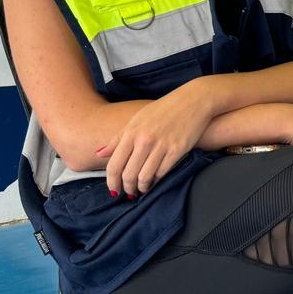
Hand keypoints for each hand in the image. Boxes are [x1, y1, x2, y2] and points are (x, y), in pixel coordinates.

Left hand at [100, 81, 219, 196]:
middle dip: (127, 188)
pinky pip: (162, 172)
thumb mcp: (137, 119)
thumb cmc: (163, 109)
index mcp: (131, 132)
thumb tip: (98, 154)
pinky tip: (155, 180)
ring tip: (142, 189)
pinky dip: (157, 180)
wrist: (194, 100)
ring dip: (142, 187)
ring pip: (145, 177)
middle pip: (129, 175)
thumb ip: (117, 139)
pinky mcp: (178, 150)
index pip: (114, 165)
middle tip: (129, 193)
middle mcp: (144, 140)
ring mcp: (162, 145)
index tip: (114, 191)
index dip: (112, 183)